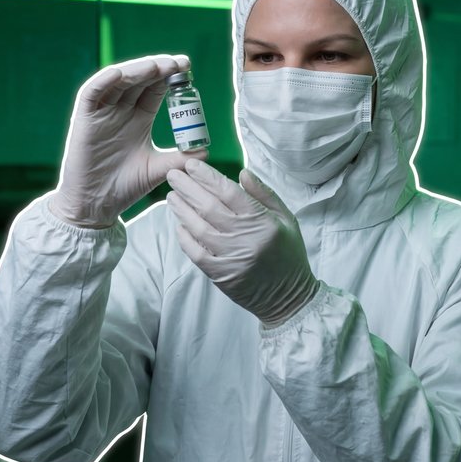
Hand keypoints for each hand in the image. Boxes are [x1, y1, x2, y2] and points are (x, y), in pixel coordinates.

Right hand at [49, 55, 205, 227]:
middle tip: (178, 63)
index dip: (170, 77)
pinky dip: (104, 82)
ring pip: (117, 82)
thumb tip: (206, 151)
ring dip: (136, 71)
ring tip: (156, 66)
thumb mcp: (158, 170)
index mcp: (138, 119)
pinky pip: (91, 94)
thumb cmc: (124, 187)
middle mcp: (120, 111)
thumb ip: (180, 159)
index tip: (188, 68)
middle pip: (139, 80)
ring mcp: (102, 114)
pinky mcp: (83, 120)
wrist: (96, 206)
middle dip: (158, 69)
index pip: (155, 89)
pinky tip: (120, 74)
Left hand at [166, 160, 318, 325]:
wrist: (288, 297)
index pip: (229, 192)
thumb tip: (242, 172)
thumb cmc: (288, 254)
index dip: (208, 176)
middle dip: (188, 188)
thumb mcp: (287, 219)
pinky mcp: (221, 275)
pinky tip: (179, 224)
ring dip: (182, 210)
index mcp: (263, 221)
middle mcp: (245, 238)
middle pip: (209, 207)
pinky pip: (196, 252)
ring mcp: (231, 257)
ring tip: (171, 196)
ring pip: (199, 227)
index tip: (192, 165)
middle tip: (173, 175)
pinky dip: (185, 237)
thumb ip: (264, 194)